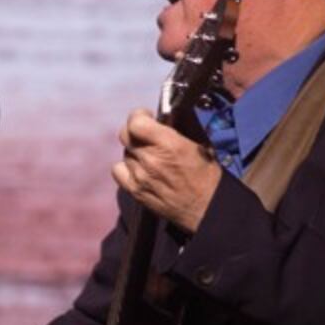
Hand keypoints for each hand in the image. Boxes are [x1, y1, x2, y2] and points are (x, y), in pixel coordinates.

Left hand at [112, 109, 222, 232]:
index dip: (139, 116)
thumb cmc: (207, 178)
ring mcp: (140, 176)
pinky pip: (118, 171)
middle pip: (125, 135)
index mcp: (169, 144)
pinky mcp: (135, 191)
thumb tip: (164, 119)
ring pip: (124, 152)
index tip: (147, 117)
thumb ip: (177, 130)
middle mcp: (151, 159)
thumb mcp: (199, 145)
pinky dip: (125, 167)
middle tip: (147, 134)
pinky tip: (138, 169)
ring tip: (149, 156)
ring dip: (134, 150)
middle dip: (135, 131)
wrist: (207, 209)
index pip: (135, 122)